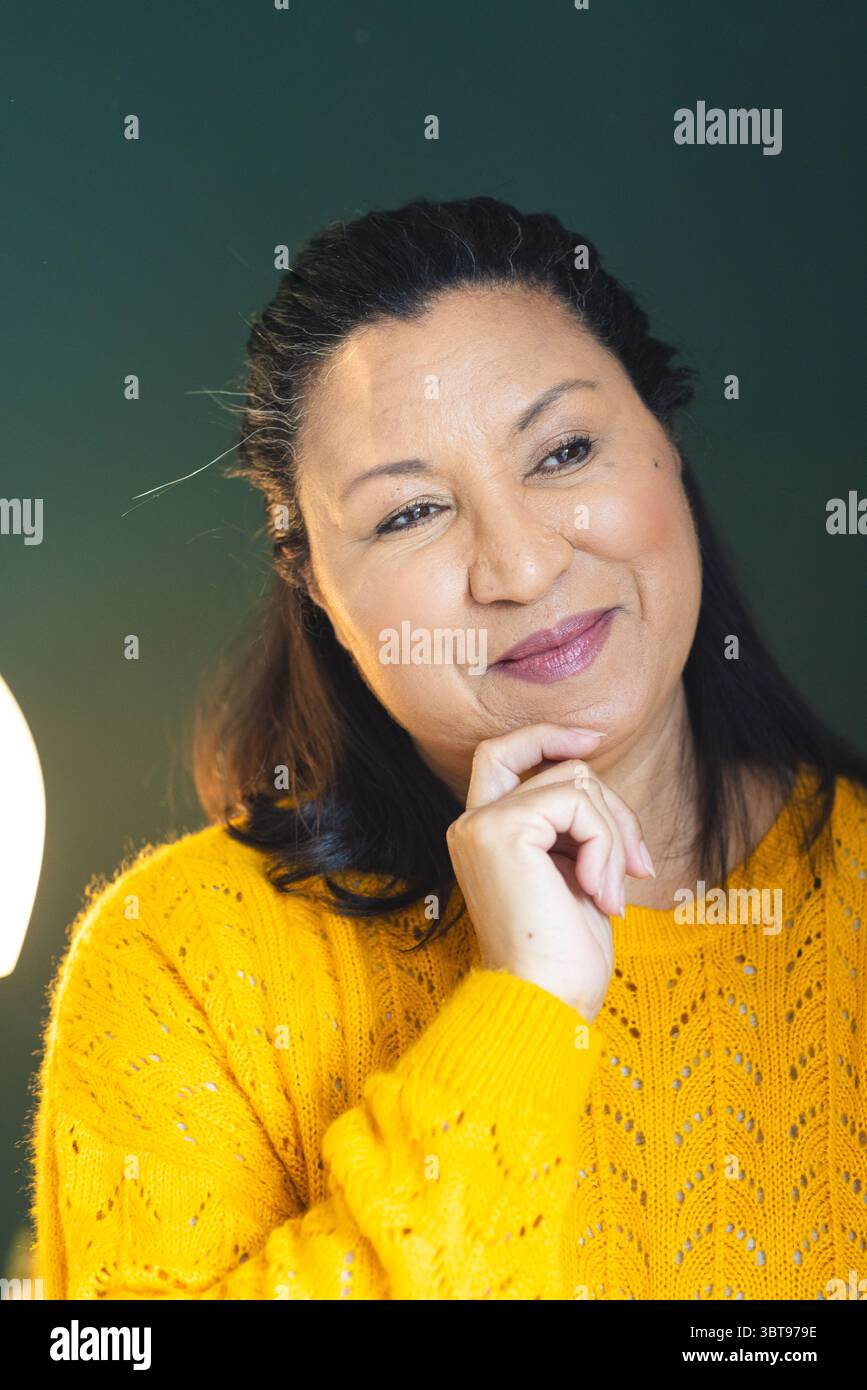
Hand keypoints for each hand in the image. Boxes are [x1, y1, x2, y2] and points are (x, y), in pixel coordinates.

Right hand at [446, 723, 654, 1021]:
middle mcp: (472, 823)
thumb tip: (594, 780)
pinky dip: (606, 845)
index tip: (593, 738)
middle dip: (611, 808)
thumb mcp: (572, 872)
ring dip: (614, 836)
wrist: (544, 1001)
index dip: (547, 736)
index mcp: (481, 834)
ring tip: (611, 892)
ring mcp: (483, 824)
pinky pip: (578, 803)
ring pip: (577, 782)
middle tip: (636, 865)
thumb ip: (570, 825)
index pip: (503, 754)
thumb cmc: (562, 954)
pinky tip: (601, 894)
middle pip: (558, 767)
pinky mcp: (503, 830)